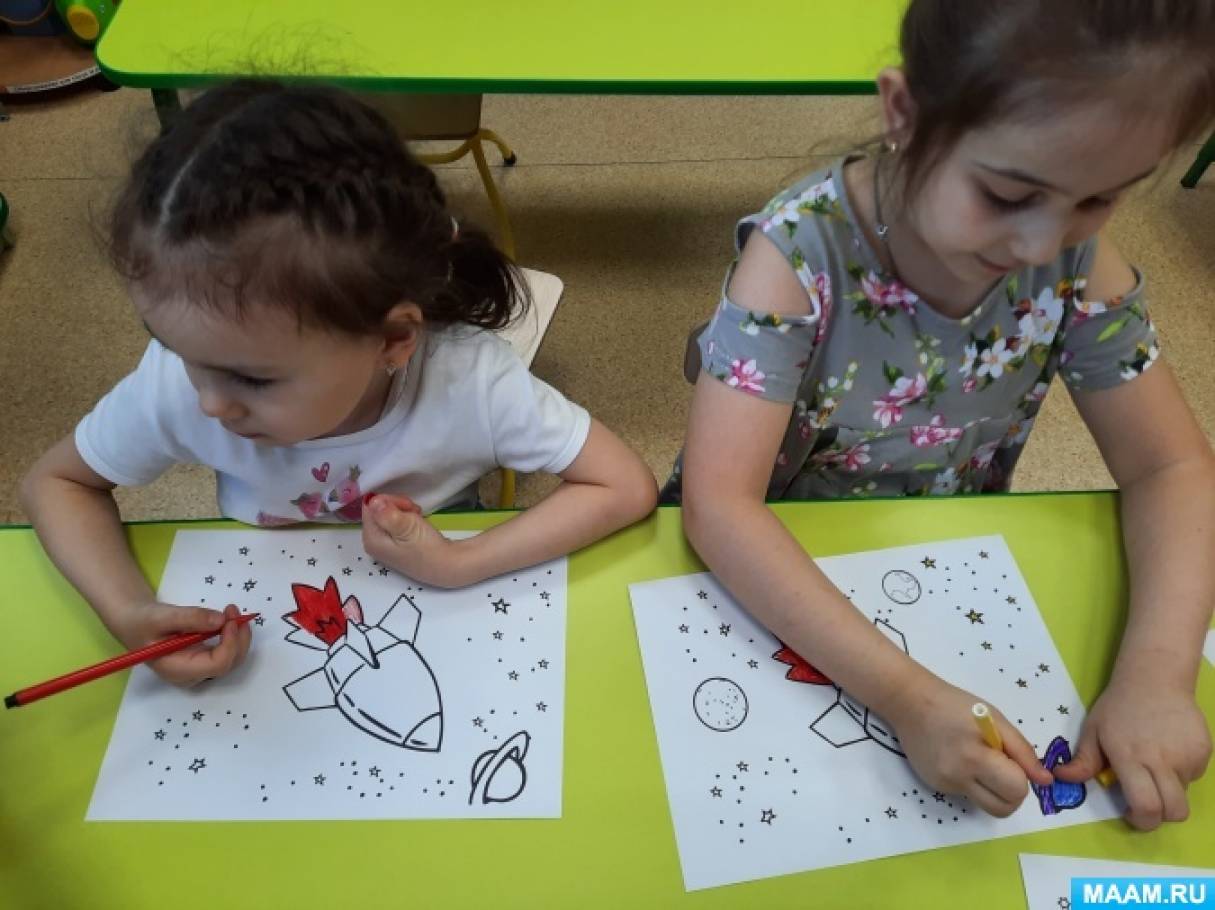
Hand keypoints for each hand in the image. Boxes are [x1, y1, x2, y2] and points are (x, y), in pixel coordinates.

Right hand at [112, 601, 251, 686]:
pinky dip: (232, 636)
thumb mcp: (162, 616)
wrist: (136, 623)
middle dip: (238, 637)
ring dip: (238, 635)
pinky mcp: (204, 661)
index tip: (229, 620)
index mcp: (178, 670)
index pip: (217, 665)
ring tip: (230, 611)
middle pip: (229, 664)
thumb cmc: (143, 622)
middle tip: (232, 609)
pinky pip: (226, 653)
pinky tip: (227, 619)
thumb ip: (191, 618)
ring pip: (232, 659)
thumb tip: (221, 620)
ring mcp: (199, 670)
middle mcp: (192, 675)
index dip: (230, 643)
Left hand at [362, 493, 464, 587]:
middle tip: (414, 513)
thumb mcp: (408, 527)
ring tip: (417, 520)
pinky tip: (416, 526)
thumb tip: (371, 501)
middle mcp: (372, 541)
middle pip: (377, 510)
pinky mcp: (394, 544)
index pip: (370, 506)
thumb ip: (387, 513)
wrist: (447, 566)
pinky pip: (393, 522)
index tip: (407, 507)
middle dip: (396, 505)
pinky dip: (405, 518)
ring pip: (386, 513)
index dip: (389, 500)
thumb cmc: (427, 547)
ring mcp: (383, 544)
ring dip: (403, 511)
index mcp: (371, 538)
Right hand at [887, 676, 1052, 816]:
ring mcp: (945, 785)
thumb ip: (1022, 751)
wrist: (909, 703)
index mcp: (975, 756)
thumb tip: (1045, 780)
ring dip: (995, 792)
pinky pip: (968, 795)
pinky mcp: (936, 787)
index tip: (1012, 760)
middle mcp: (958, 777)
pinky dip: (974, 783)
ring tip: (984, 765)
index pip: (1016, 789)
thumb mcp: (995, 718)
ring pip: (987, 806)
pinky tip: (960, 759)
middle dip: (1012, 793)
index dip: (1022, 777)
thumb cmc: (956, 705)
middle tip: (1004, 768)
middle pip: (1004, 809)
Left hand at [1054, 678, 1210, 829]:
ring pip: (1184, 794)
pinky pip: (1194, 776)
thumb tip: (1061, 778)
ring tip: (1154, 768)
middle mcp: (1163, 761)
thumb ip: (1082, 761)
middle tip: (1146, 802)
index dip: (1142, 821)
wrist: (1154, 679)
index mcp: (1131, 758)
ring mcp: (1188, 756)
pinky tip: (1168, 752)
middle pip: (1174, 811)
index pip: (1147, 807)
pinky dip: (1182, 774)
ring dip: (1169, 791)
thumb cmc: (1118, 707)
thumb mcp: (1093, 731)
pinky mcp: (1204, 751)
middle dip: (1160, 816)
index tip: (1131, 813)